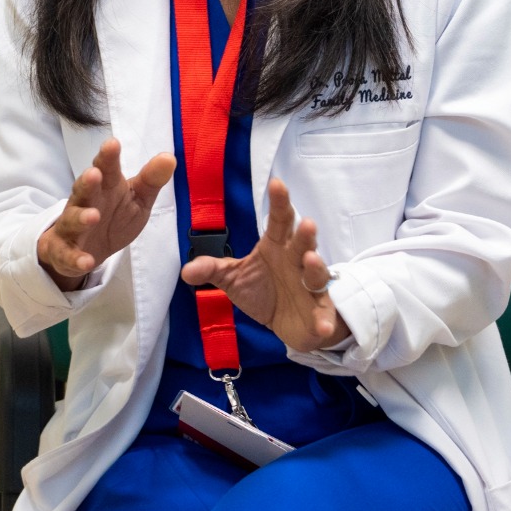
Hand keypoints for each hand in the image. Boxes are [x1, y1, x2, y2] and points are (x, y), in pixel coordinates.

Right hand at [36, 139, 176, 290]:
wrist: (89, 249)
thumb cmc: (114, 216)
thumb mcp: (137, 199)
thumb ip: (151, 180)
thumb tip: (170, 157)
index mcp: (105, 186)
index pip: (106, 168)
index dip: (108, 157)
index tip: (112, 143)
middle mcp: (85, 202)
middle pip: (83, 189)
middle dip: (87, 181)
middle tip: (94, 173)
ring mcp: (72, 227)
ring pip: (72, 220)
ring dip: (80, 217)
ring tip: (93, 216)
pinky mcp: (65, 252)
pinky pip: (68, 255)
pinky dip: (76, 258)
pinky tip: (87, 261)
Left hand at [178, 178, 347, 352]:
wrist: (287, 321)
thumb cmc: (263, 290)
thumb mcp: (233, 278)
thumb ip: (212, 269)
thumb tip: (186, 270)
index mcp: (277, 246)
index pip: (280, 220)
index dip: (279, 202)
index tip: (277, 184)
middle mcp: (298, 261)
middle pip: (303, 243)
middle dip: (305, 234)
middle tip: (306, 223)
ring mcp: (311, 286)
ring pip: (316, 274)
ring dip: (316, 267)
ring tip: (311, 260)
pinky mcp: (319, 312)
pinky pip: (323, 315)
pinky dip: (324, 321)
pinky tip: (324, 326)